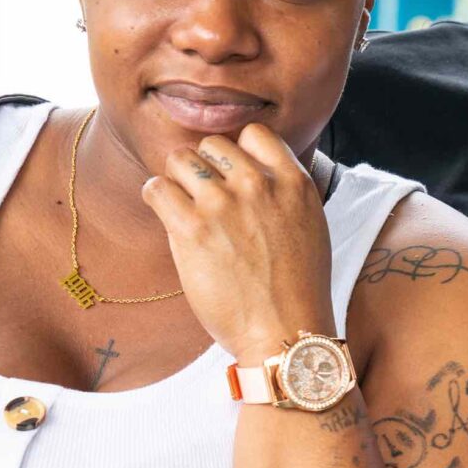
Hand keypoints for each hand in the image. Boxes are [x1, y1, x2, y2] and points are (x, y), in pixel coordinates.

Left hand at [140, 125, 334, 360]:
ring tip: (184, 209)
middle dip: (204, 168)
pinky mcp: (192, 228)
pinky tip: (168, 218)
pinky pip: (157, 188)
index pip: (255, 134)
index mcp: (294, 183)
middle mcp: (259, 185)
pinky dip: (157, 198)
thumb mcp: (310, 228)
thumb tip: (249, 173)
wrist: (285, 333)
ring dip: (178, 181)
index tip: (231, 178)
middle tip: (204, 201)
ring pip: (181, 160)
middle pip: (213, 144)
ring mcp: (224, 204)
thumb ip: (284, 194)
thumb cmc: (297, 290)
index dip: (238, 154)